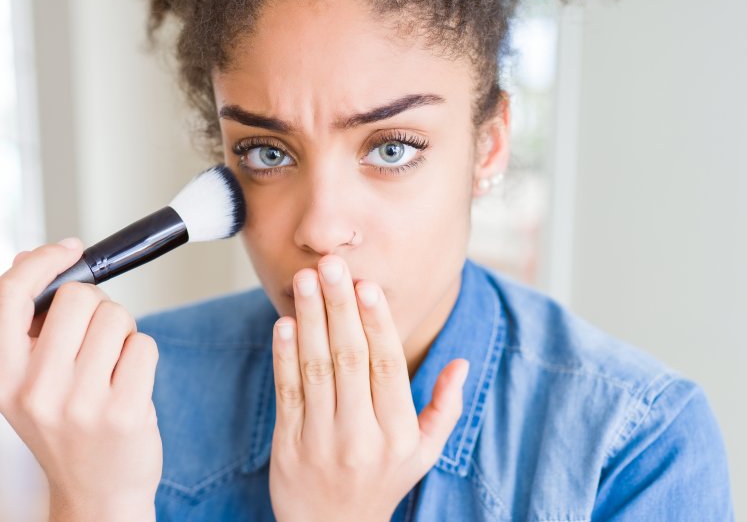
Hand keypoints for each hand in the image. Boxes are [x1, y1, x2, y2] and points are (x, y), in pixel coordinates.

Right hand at [0, 238, 161, 521]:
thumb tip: (31, 258)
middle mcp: (35, 392)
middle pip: (76, 298)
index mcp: (1, 379)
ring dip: (122, 332)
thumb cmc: (65, 426)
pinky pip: (144, 344)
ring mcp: (80, 405)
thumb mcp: (27, 382)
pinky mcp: (124, 413)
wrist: (96, 493)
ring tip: (111, 367)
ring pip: (116, 317)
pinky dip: (142, 354)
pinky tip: (129, 384)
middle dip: (94, 305)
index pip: (7, 298)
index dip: (39, 262)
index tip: (67, 250)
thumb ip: (26, 324)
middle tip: (95, 336)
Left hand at [269, 255, 468, 521]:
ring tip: (308, 280)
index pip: (387, 367)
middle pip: (349, 360)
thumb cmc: (383, 482)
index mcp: (398, 433)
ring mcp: (321, 440)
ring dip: (310, 320)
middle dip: (339, 307)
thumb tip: (462, 362)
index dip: (376, 322)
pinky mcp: (288, 445)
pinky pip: (287, 392)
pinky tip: (285, 322)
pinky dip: (284, 355)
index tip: (367, 284)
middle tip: (333, 264)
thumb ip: (444, 407)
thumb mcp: (424, 452)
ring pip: (315, 369)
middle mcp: (361, 436)